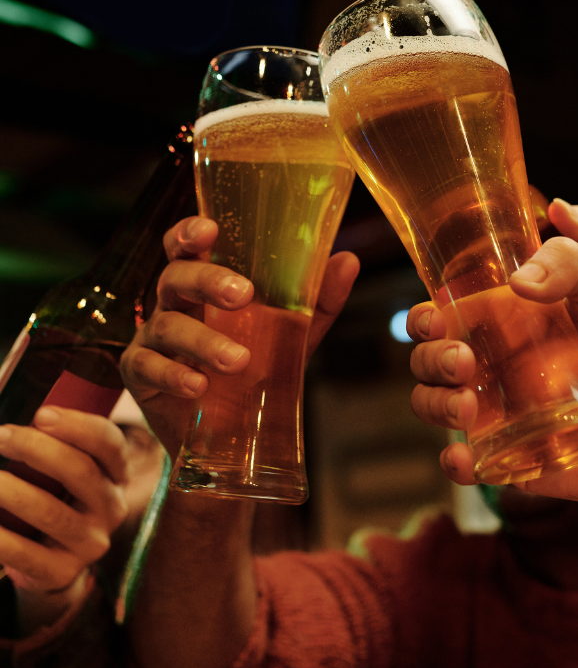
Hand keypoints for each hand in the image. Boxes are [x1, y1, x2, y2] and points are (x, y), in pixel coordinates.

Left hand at [0, 407, 127, 634]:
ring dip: (11, 490)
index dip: (78, 426)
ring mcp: (91, 542)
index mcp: (116, 474)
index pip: (110, 443)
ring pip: (51, 511)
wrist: (52, 563)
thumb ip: (55, 444)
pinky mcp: (63, 571)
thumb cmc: (53, 498)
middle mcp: (112, 507)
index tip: (40, 413)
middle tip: (0, 436)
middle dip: (37, 449)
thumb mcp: (66, 471)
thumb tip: (10, 427)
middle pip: (81, 471)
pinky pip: (26, 553)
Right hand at [120, 216, 358, 459]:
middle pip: (175, 277)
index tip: (210, 230)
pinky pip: (146, 366)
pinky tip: (199, 387)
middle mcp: (174, 305)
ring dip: (202, 341)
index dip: (189, 233)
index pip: (186, 248)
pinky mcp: (139, 375)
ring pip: (166, 325)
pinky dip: (174, 375)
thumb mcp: (292, 338)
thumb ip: (316, 302)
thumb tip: (348, 260)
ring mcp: (153, 338)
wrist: (232, 438)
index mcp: (204, 288)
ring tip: (239, 361)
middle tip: (243, 295)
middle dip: (206, 281)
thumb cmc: (256, 373)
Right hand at [408, 205, 577, 502]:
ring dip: (436, 405)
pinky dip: (454, 464)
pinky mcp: (512, 455)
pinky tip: (465, 459)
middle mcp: (492, 365)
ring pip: (435, 406)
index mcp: (503, 322)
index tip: (435, 318)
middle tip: (461, 360)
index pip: (442, 314)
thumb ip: (575, 257)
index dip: (424, 317)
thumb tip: (520, 277)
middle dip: (429, 359)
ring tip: (468, 408)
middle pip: (429, 359)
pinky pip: (467, 463)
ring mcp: (499, 411)